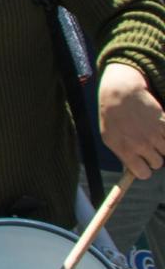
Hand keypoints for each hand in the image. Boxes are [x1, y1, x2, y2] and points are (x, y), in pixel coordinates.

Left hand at [99, 64, 164, 179]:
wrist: (120, 94)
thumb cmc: (112, 117)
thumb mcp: (109, 138)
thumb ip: (122, 155)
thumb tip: (134, 169)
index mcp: (125, 150)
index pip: (143, 174)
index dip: (143, 169)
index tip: (142, 164)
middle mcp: (140, 144)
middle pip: (157, 164)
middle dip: (153, 157)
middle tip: (146, 146)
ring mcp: (153, 134)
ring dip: (161, 146)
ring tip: (151, 135)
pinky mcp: (163, 124)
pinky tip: (158, 129)